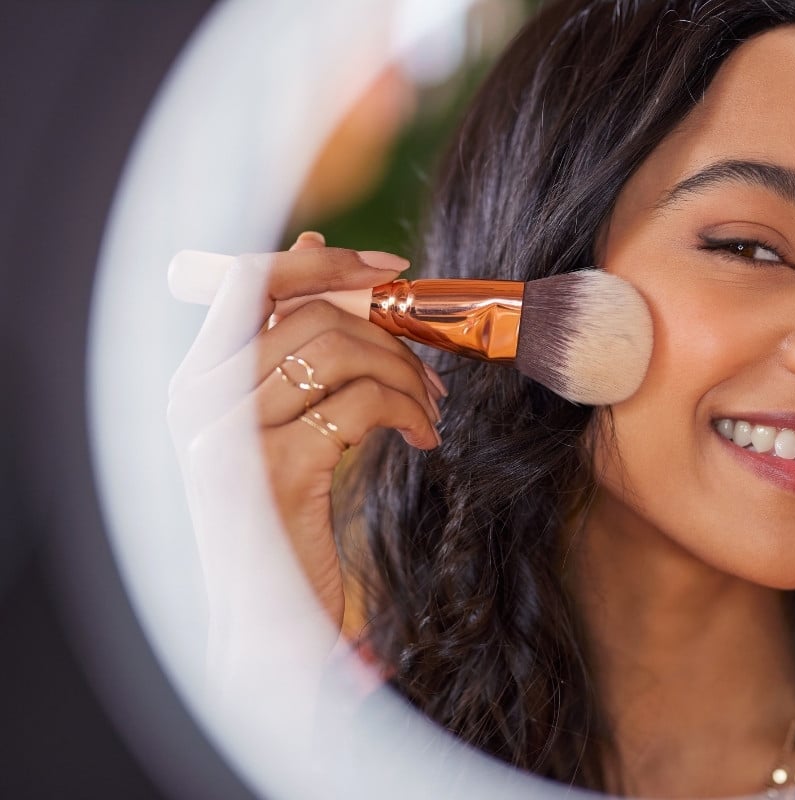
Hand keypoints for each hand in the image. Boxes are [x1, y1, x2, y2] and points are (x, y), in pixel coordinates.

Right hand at [168, 232, 444, 642]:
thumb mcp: (272, 426)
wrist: (267, 623)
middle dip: (389, 331)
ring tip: (429, 409)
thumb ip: (285, 347)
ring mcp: (230, 432)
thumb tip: (313, 248)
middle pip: (311, 310)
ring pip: (341, 349)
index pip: (248, 278)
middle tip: (431, 372)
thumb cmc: (277, 525)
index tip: (392, 269)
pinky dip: (410, 410)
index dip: (326, 262)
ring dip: (406, 372)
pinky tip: (423, 437)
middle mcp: (197, 398)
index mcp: (192, 380)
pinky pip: (363, 402)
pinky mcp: (275, 467)